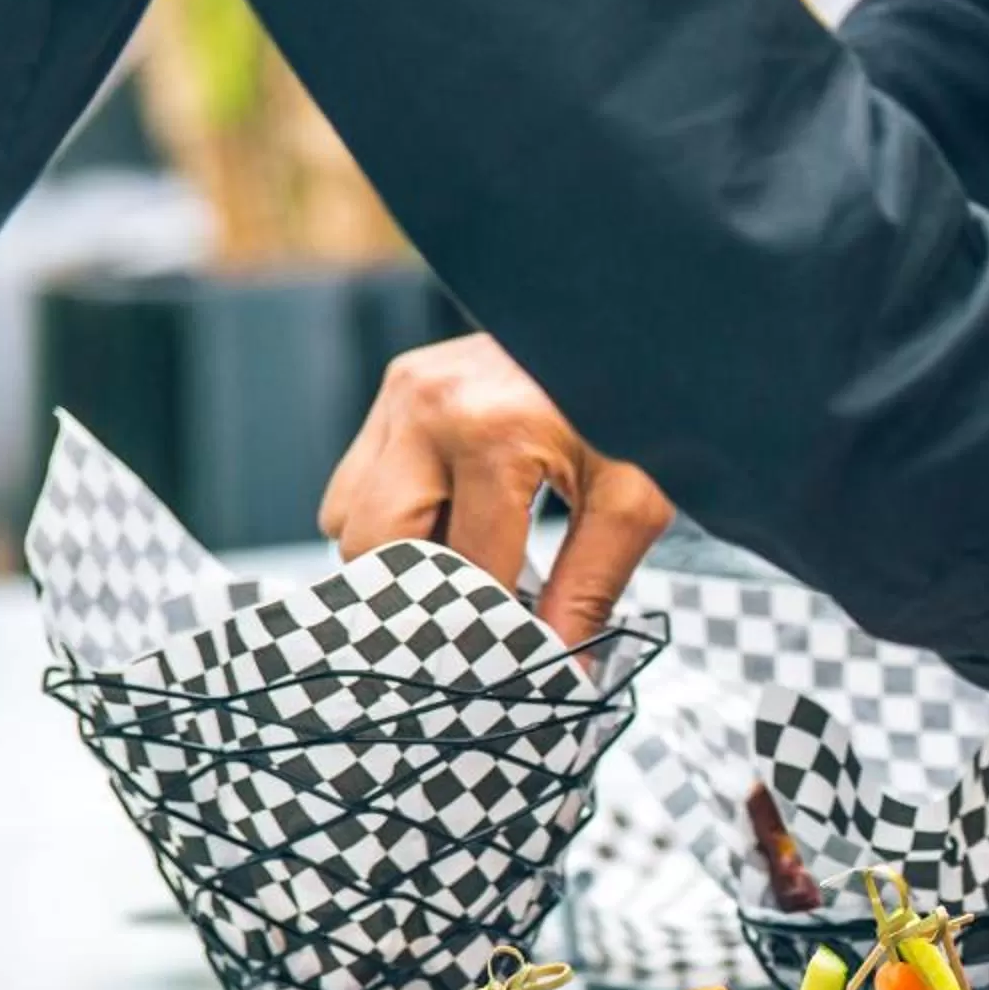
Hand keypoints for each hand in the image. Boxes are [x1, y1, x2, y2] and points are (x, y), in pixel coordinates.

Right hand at [319, 334, 671, 645]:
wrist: (626, 319)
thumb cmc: (638, 405)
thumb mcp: (633, 501)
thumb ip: (589, 589)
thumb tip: (559, 669)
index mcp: (492, 435)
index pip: (467, 570)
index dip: (486, 631)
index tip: (504, 668)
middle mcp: (429, 408)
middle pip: (376, 548)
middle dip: (419, 599)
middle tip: (469, 629)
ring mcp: (403, 390)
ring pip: (350, 517)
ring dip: (399, 559)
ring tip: (468, 575)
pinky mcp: (398, 385)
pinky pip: (360, 479)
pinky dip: (395, 517)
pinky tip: (456, 527)